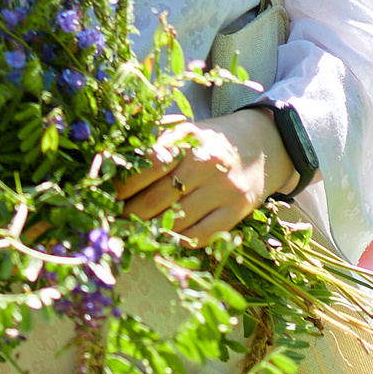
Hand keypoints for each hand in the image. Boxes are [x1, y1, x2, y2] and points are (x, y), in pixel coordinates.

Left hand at [115, 111, 286, 243]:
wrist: (264, 145)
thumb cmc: (212, 141)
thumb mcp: (186, 131)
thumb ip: (155, 145)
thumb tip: (111, 167)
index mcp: (189, 139)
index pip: (147, 165)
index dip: (123, 185)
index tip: (108, 196)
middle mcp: (207, 163)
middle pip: (157, 199)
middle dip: (130, 214)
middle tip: (114, 221)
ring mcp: (224, 189)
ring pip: (175, 222)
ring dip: (149, 232)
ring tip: (133, 233)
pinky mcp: (237, 211)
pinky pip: (200, 236)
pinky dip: (177, 242)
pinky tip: (163, 239)